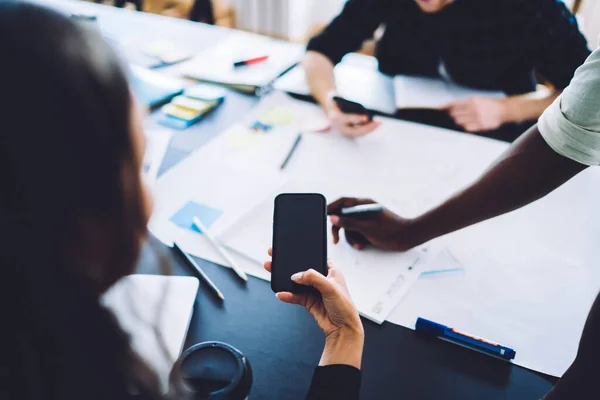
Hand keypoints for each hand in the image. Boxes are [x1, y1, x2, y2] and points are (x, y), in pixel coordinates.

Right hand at [264, 249, 363, 367]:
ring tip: (272, 272)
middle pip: (302, 269)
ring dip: (285, 279)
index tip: (289, 248)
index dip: (303, 252)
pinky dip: (287, 295)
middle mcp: (322, 279)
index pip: (315, 257)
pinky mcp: (308, 301)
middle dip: (288, 265)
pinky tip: (281, 294)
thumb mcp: (331, 288)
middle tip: (275, 258)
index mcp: (331, 270)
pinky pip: (295, 296)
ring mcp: (314, 290)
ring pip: (296, 282)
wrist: (343, 330)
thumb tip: (296, 276)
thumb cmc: (344, 307)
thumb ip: (313, 278)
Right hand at [324, 95, 380, 137]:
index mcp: (334, 117)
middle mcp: (339, 127)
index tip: (366, 117)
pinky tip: (376, 123)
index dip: (357, 118)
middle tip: (378, 122)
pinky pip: (360, 132)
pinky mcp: (349, 133)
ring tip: (379, 122)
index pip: (347, 119)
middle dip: (368, 128)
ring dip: (370, 129)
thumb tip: (352, 101)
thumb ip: (340, 98)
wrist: (330, 108)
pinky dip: (368, 129)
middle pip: (355, 131)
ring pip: (359, 133)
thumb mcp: (334, 96)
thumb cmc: (334, 101)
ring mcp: (344, 131)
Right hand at [327, 197, 417, 251]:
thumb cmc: (390, 230)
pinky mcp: (368, 228)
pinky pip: (356, 233)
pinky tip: (362, 245)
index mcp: (362, 204)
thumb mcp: (366, 227)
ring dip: (351, 238)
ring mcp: (365, 219)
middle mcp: (362, 210)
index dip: (331, 207)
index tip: (323, 215)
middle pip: (343, 216)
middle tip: (335, 239)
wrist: (407, 238)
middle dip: (340, 228)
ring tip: (358, 245)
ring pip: (349, 227)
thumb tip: (332, 217)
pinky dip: (356, 240)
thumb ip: (348, 222)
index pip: (342, 202)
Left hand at [445, 97, 507, 131]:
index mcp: (473, 100)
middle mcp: (474, 108)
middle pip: (455, 113)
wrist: (504, 109)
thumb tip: (452, 107)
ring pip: (460, 121)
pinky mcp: (480, 125)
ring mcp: (477, 117)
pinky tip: (471, 122)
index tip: (440, 108)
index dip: (446, 106)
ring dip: (460, 120)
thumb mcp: (478, 99)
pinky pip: (467, 128)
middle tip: (456, 114)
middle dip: (454, 114)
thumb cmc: (490, 104)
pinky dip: (467, 126)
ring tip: (467, 118)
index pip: (455, 104)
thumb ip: (465, 103)